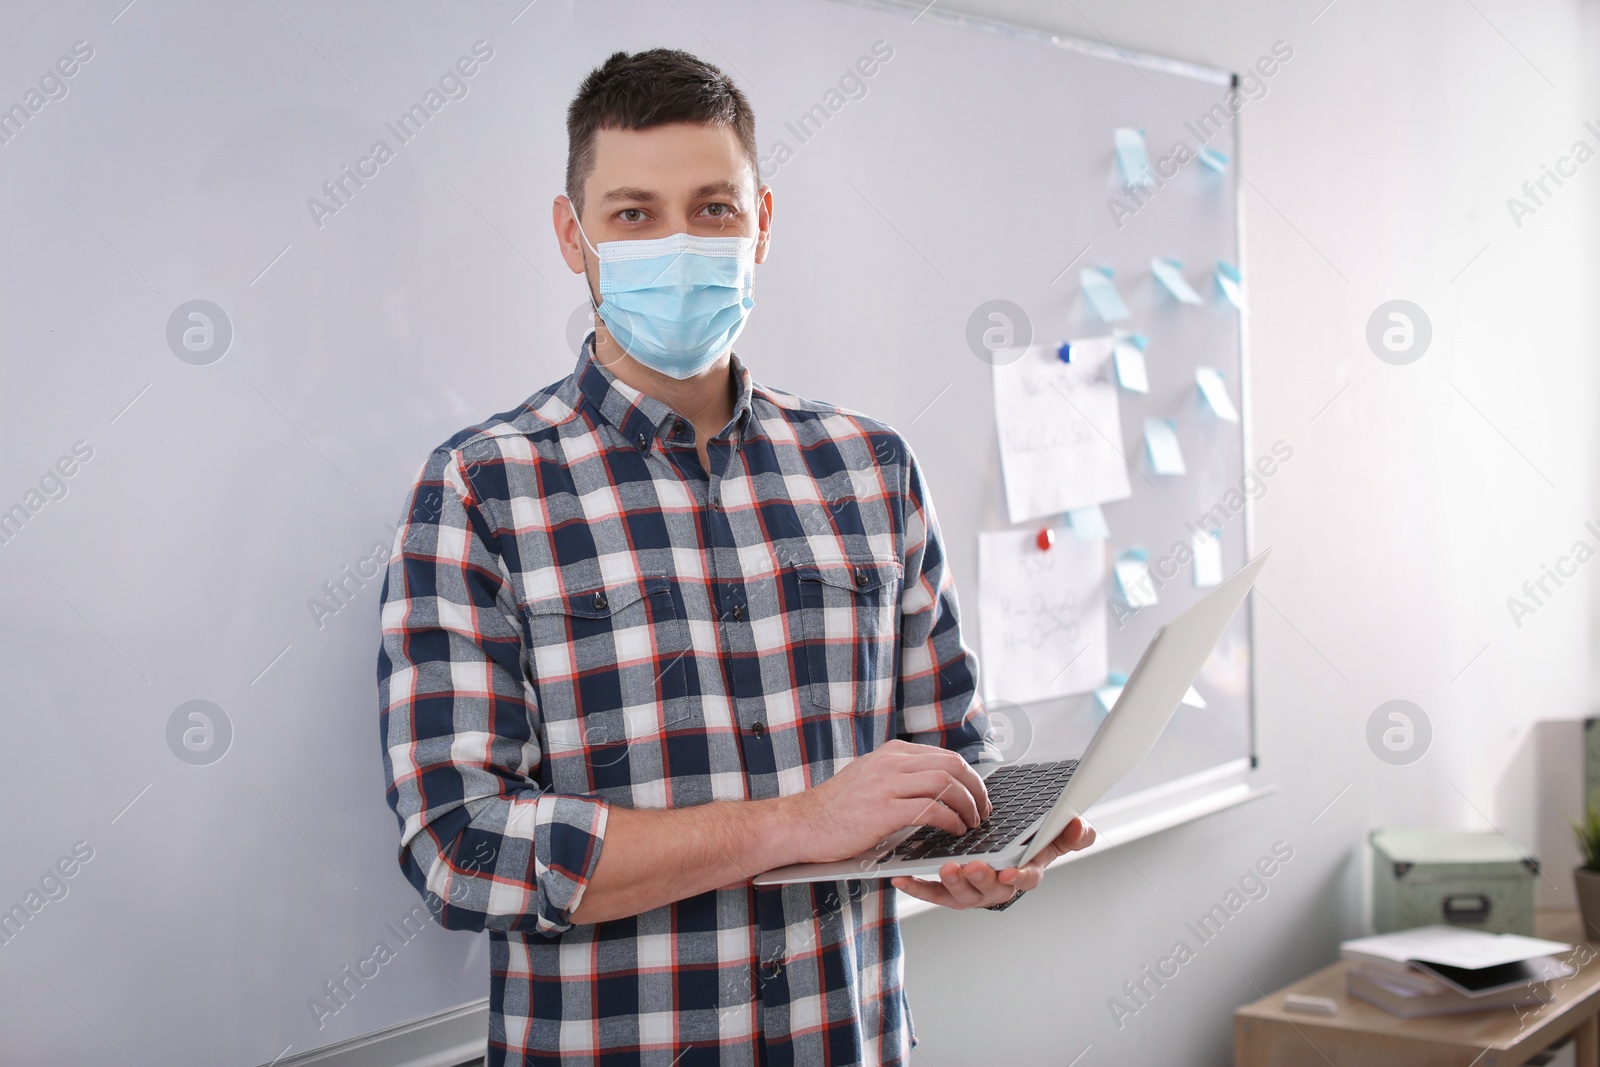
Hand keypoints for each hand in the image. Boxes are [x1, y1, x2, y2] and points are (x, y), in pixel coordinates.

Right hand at [791, 739, 991, 864]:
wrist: (800, 824)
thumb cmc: (834, 810)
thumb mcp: (869, 779)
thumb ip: (899, 777)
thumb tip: (935, 788)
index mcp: (890, 753)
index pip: (945, 756)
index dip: (969, 777)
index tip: (978, 796)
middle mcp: (890, 763)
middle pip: (952, 765)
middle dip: (976, 789)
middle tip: (983, 810)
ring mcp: (886, 784)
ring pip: (946, 784)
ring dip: (967, 806)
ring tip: (972, 823)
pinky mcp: (883, 810)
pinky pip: (931, 809)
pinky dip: (951, 820)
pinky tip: (954, 831)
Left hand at [890, 816, 1096, 909]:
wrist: (1001, 846)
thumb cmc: (1027, 843)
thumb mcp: (1053, 835)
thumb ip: (1070, 832)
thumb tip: (1080, 826)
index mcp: (1023, 872)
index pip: (1026, 878)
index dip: (1020, 876)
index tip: (1012, 871)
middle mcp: (996, 886)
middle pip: (990, 890)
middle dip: (981, 880)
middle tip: (973, 867)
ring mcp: (970, 889)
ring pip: (961, 894)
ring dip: (952, 883)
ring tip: (946, 868)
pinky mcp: (946, 888)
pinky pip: (931, 891)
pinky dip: (917, 886)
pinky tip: (902, 876)